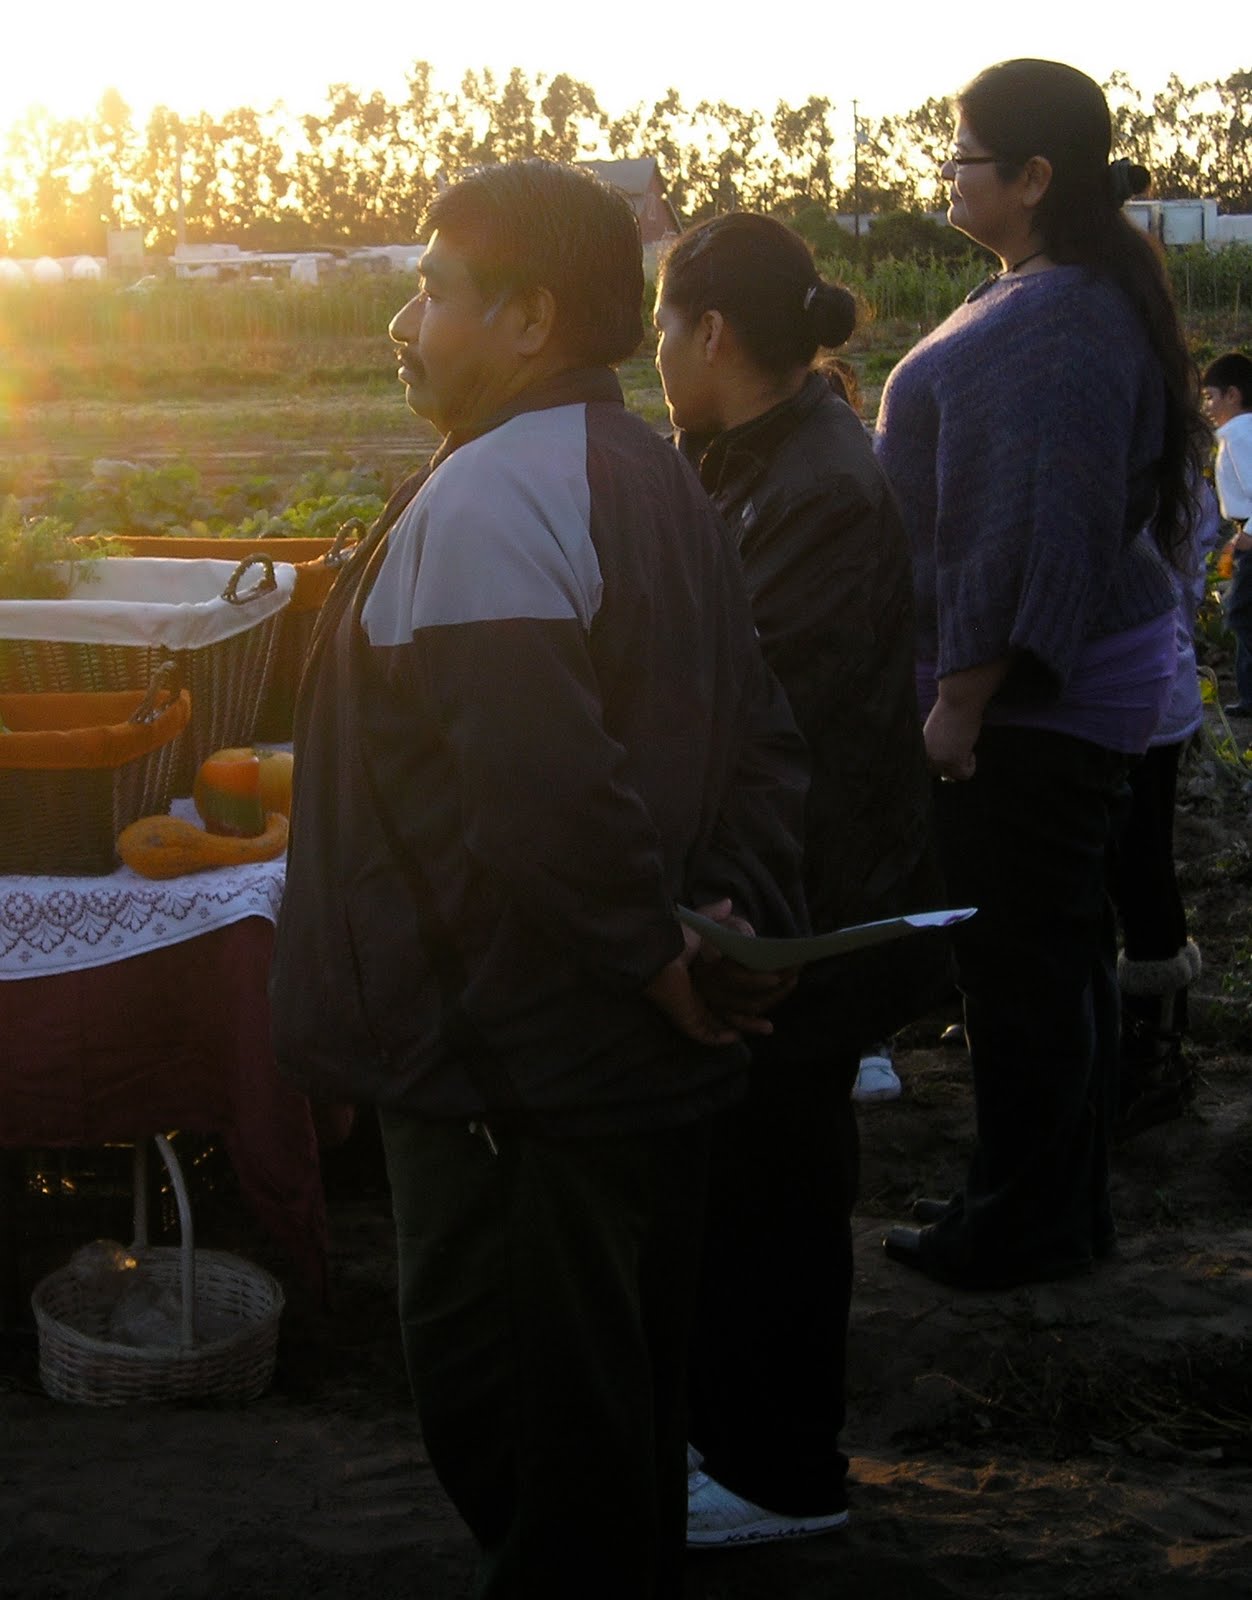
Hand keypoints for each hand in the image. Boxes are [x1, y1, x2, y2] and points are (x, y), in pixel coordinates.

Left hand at [642, 899, 788, 1045]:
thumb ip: (714, 916)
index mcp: (706, 973)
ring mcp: (695, 1009)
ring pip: (726, 1023)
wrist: (656, 953)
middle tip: (780, 1005)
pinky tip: (738, 1035)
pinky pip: (706, 1035)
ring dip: (748, 1025)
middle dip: (760, 1009)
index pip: (737, 986)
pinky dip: (722, 1038)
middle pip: (736, 1007)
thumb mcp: (699, 924)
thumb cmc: (675, 938)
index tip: (781, 982)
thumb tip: (729, 902)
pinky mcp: (687, 1020)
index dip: (759, 986)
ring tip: (768, 1026)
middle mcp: (702, 993)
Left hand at [924, 699, 978, 781]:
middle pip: (936, 773)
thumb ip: (937, 750)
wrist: (958, 700)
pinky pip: (965, 775)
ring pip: (952, 776)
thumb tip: (948, 775)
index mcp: (918, 749)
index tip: (946, 749)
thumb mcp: (936, 733)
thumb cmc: (951, 711)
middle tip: (958, 746)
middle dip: (948, 764)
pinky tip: (970, 749)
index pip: (925, 767)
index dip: (938, 760)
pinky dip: (971, 765)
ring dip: (961, 764)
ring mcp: (939, 760)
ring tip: (963, 745)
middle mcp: (926, 757)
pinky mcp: (954, 762)